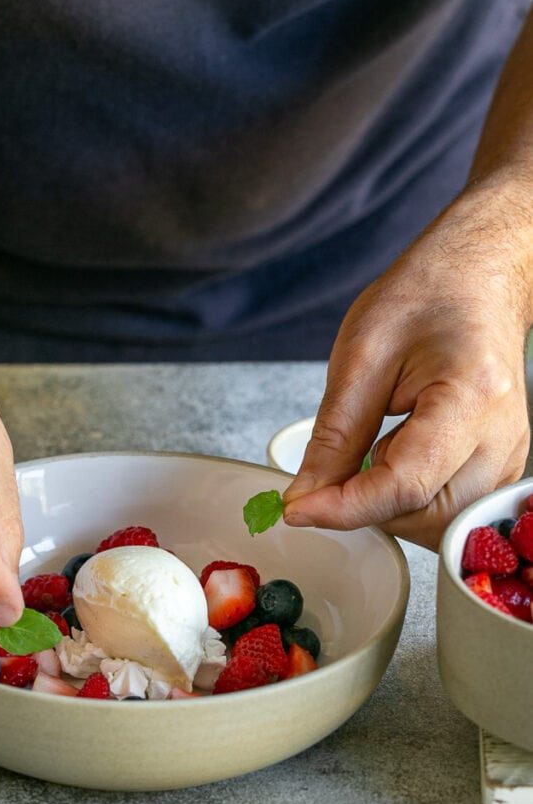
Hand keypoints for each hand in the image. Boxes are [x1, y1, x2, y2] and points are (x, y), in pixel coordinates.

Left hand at [282, 178, 531, 549]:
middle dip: (367, 506)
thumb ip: (333, 437)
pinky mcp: (498, 467)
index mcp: (471, 399)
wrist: (474, 279)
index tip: (297, 510)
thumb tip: (306, 496)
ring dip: (388, 504)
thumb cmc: (425, 299)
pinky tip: (396, 455)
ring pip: (435, 524)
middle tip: (339, 461)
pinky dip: (407, 498)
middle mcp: (502, 438)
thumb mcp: (361, 357)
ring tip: (377, 444)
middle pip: (423, 516)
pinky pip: (446, 510)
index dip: (343, 507)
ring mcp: (508, 457)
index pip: (403, 485)